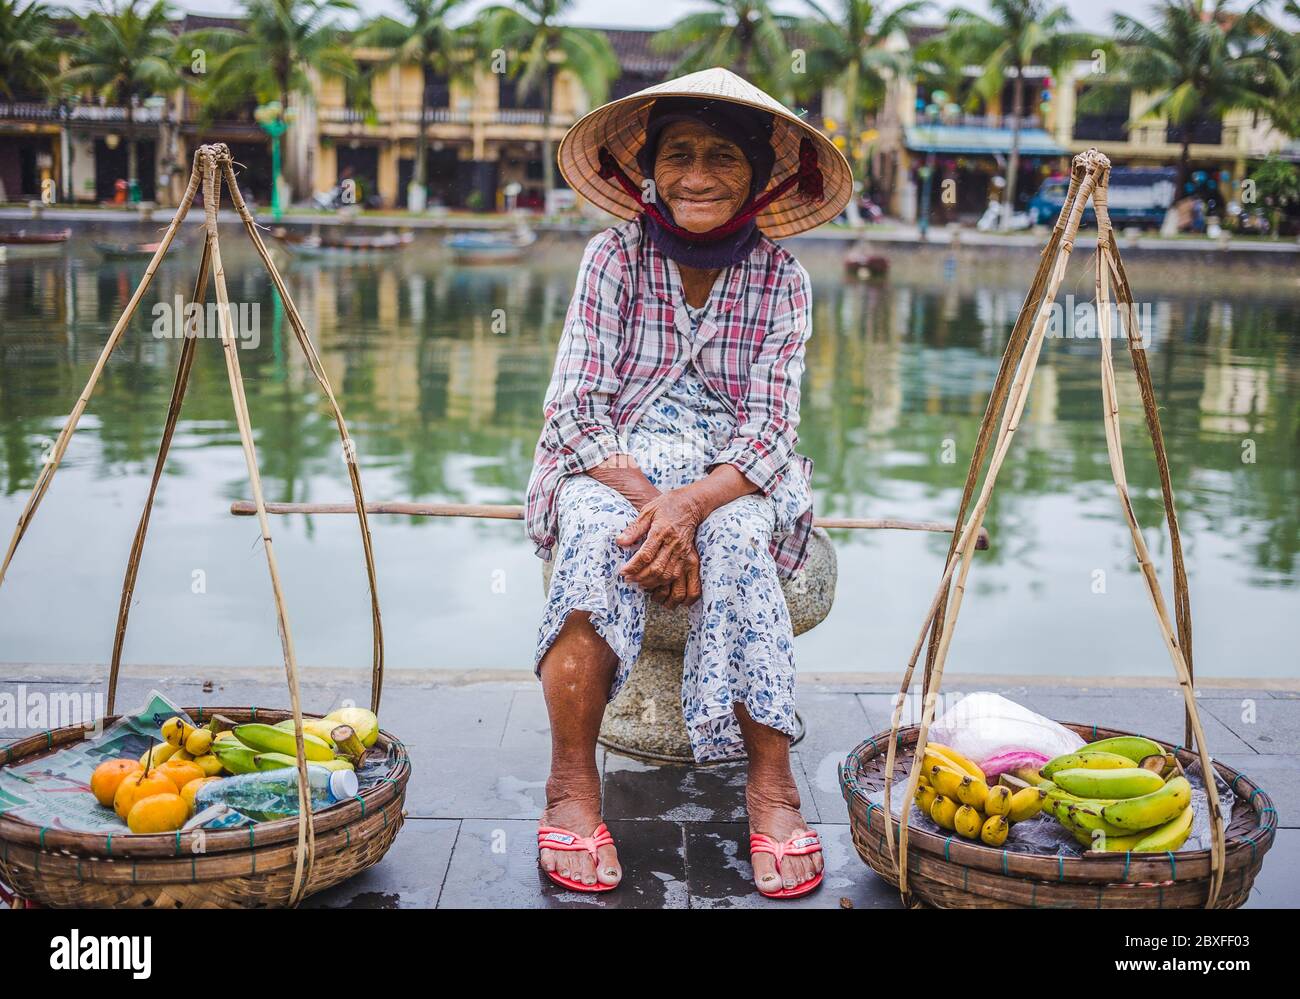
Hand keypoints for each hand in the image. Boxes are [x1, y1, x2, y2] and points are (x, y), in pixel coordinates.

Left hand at [616, 488, 703, 607]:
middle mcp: (673, 543)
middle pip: (656, 568)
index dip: (633, 566)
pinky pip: (678, 576)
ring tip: (638, 583)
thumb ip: (634, 528)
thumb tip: (620, 542)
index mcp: (661, 531)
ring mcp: (683, 552)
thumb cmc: (667, 505)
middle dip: (640, 577)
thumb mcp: (647, 511)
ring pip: (667, 575)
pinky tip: (654, 583)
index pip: (645, 555)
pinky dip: (665, 583)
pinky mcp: (689, 557)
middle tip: (627, 579)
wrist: (691, 504)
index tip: (622, 571)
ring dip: (651, 583)